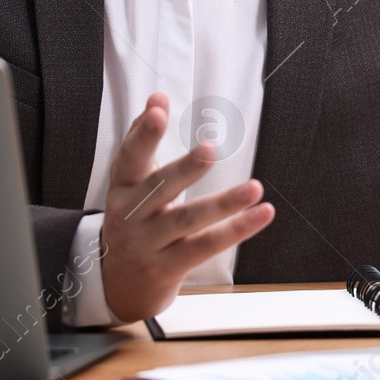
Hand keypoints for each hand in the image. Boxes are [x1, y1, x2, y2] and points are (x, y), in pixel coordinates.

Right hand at [98, 92, 274, 322]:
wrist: (118, 283)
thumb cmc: (133, 219)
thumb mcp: (129, 181)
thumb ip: (141, 138)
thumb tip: (157, 96)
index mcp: (122, 187)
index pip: (130, 156)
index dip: (143, 133)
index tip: (158, 109)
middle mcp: (130, 215)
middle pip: (159, 188)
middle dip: (185, 169)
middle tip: (210, 149)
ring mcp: (147, 244)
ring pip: (187, 221)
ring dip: (223, 204)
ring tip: (254, 187)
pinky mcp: (167, 268)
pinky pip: (205, 247)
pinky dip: (236, 230)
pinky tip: (261, 214)